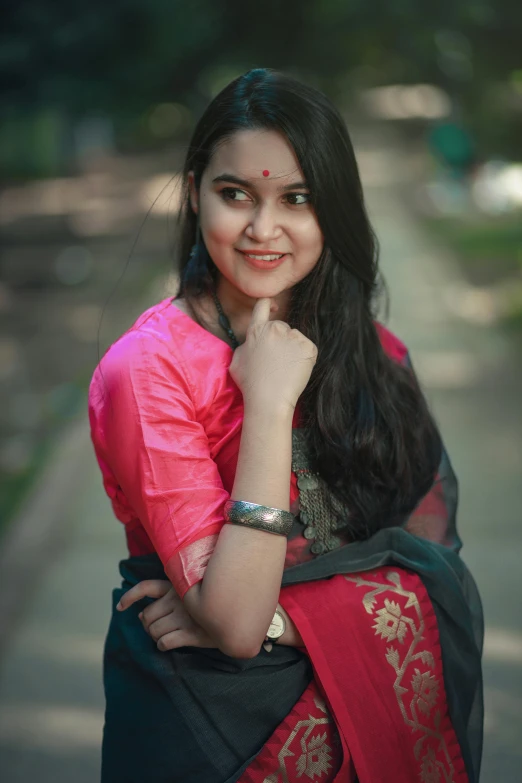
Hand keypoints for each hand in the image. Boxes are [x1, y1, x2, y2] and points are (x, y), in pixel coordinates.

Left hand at [117, 580, 216, 650]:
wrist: (237, 615)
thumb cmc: (212, 602)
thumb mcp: (192, 591)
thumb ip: (166, 598)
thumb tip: (140, 614)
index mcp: (176, 586)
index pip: (145, 587)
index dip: (129, 597)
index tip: (120, 607)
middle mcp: (178, 599)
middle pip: (147, 616)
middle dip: (147, 626)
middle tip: (157, 629)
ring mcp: (185, 616)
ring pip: (154, 631)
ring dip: (155, 637)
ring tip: (165, 636)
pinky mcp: (192, 633)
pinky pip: (165, 642)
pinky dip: (162, 645)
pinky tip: (168, 644)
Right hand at [229, 298, 317, 413]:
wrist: (269, 400)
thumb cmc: (251, 384)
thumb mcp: (237, 361)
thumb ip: (245, 345)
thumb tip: (251, 342)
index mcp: (256, 331)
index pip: (262, 305)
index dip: (268, 304)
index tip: (273, 307)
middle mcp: (275, 329)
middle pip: (281, 326)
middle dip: (280, 339)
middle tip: (277, 361)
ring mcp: (293, 337)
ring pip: (295, 338)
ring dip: (292, 349)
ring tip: (285, 369)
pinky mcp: (308, 347)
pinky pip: (307, 348)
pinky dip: (304, 358)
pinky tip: (295, 370)